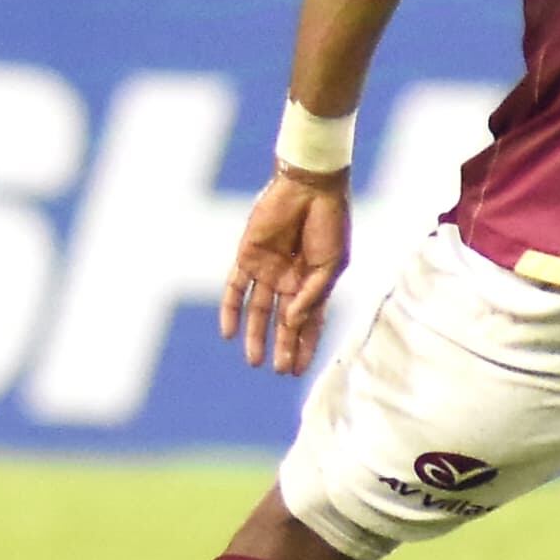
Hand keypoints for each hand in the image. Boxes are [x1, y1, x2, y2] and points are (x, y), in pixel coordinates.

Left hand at [221, 166, 352, 375]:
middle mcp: (289, 279)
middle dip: (283, 346)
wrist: (311, 188)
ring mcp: (267, 269)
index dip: (305, 346)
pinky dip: (230, 310)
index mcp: (313, 283)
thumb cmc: (330, 223)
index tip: (300, 370)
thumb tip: (290, 323)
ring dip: (256, 335)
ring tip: (255, 360)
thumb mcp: (331, 265)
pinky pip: (235, 288)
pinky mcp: (247, 256)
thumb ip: (312, 295)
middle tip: (280, 371)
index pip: (308, 323)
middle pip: (282, 321)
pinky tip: (228, 333)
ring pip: (258, 310)